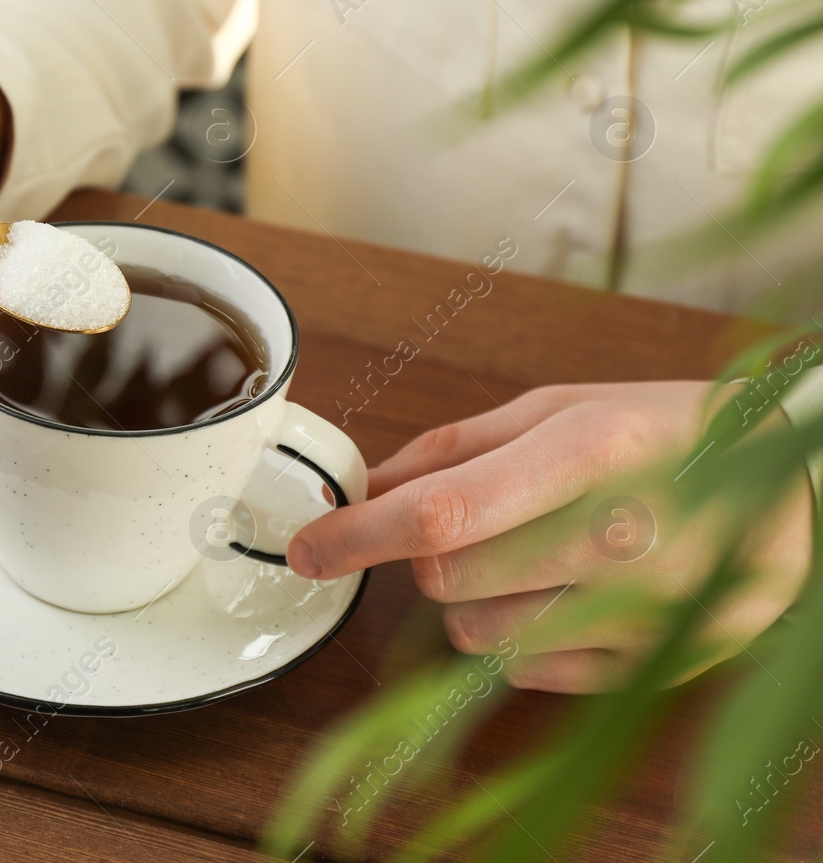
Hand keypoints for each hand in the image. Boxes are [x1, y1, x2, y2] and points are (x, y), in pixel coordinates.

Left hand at [287, 382, 812, 692]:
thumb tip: (366, 485)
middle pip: (448, 577)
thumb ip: (453, 448)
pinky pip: (527, 672)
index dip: (358, 535)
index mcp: (592, 454)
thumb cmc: (667, 436)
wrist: (797, 491)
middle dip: (429, 555)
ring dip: (473, 599)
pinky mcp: (655, 666)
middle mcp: (623, 538)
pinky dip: (521, 635)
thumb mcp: (561, 409)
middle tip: (473, 525)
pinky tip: (567, 594)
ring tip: (533, 556)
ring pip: (478, 635)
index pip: (444, 513)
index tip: (308, 547)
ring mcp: (646, 613)